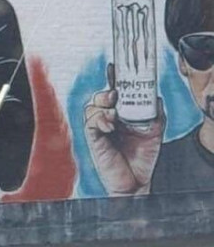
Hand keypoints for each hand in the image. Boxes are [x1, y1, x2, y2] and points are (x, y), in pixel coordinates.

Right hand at [84, 64, 164, 195]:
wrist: (137, 181)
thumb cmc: (142, 156)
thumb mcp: (154, 131)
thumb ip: (155, 113)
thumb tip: (156, 96)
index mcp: (120, 113)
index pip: (114, 90)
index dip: (112, 78)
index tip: (114, 66)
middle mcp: (107, 117)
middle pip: (99, 95)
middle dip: (106, 91)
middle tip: (115, 93)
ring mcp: (99, 127)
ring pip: (92, 106)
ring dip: (103, 106)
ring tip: (114, 114)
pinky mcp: (93, 137)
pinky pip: (90, 122)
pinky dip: (100, 120)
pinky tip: (110, 126)